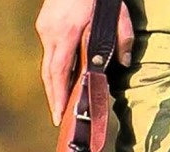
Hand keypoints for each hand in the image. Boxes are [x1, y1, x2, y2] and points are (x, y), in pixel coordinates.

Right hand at [36, 0, 133, 125]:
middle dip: (53, 97)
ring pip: (47, 62)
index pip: (58, 72)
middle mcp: (51, 32)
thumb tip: (124, 64)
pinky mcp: (45, 22)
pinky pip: (50, 51)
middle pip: (48, 73)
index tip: (60, 115)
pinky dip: (56, 67)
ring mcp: (45, 27)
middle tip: (58, 119)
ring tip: (61, 104)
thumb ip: (122, 39)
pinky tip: (64, 78)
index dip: (58, 96)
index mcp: (67, 33)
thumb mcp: (118, 14)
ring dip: (54, 84)